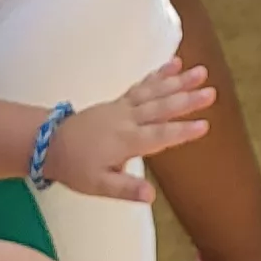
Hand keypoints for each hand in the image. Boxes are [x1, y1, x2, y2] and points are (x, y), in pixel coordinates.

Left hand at [37, 62, 216, 202]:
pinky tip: (175, 64)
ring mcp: (123, 107)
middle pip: (161, 108)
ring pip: (155, 92)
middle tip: (211, 92)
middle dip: (187, 100)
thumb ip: (125, 188)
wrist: (50, 144)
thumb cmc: (76, 168)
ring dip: (179, 81)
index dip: (181, 131)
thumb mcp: (97, 185)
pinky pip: (143, 85)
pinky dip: (159, 74)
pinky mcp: (120, 101)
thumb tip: (151, 196)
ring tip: (201, 71)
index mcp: (125, 142)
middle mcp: (127, 120)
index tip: (204, 125)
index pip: (158, 137)